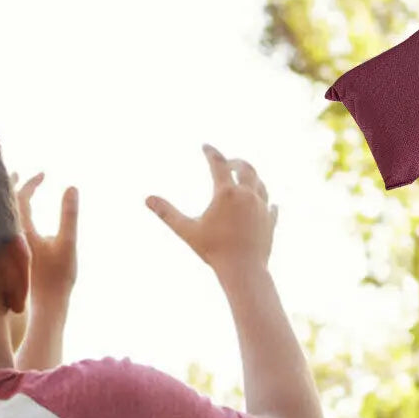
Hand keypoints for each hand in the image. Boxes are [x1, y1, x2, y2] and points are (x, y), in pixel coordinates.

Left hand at [13, 172, 78, 302]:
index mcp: (22, 230)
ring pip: (5, 217)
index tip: (44, 174)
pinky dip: (11, 216)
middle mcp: (11, 236)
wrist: (47, 305)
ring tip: (15, 191)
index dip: (32, 182)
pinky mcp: (11, 256)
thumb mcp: (68, 243)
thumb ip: (69, 215)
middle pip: (6, 204)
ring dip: (10, 201)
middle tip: (17, 172)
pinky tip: (18, 219)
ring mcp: (10, 247)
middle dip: (12, 186)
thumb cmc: (59, 277)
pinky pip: (7, 228)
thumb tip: (71, 187)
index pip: (21, 197)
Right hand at [145, 145, 277, 280]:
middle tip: (229, 162)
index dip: (211, 153)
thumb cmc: (214, 251)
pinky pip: (271, 206)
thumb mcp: (187, 231)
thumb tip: (147, 199)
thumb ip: (167, 213)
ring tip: (245, 179)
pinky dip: (265, 201)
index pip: (218, 164)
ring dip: (252, 178)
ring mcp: (262, 208)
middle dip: (236, 162)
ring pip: (260, 184)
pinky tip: (265, 204)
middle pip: (246, 168)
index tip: (206, 147)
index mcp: (227, 193)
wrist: (244, 270)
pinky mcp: (270, 222)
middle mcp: (247, 196)